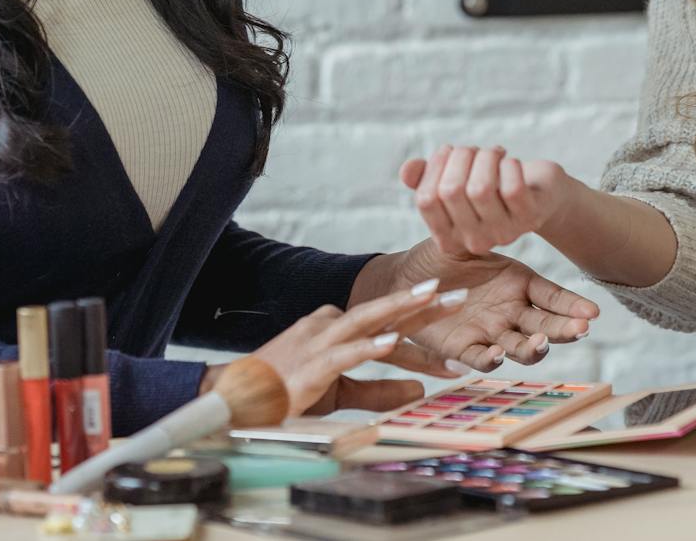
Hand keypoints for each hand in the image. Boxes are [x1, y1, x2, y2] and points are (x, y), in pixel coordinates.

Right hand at [201, 281, 451, 419]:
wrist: (236, 401)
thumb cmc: (286, 394)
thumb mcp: (341, 392)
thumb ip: (379, 391)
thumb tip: (420, 390)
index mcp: (336, 329)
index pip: (386, 321)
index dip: (422, 320)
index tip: (457, 317)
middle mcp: (329, 327)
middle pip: (383, 310)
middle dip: (422, 302)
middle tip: (460, 293)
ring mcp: (318, 342)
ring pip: (366, 319)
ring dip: (400, 308)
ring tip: (432, 298)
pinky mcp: (310, 365)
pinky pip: (344, 353)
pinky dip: (368, 346)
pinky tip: (392, 341)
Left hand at [381, 238, 599, 370]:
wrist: (405, 279)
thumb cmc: (441, 254)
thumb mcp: (468, 240)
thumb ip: (488, 236)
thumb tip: (506, 223)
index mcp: (518, 282)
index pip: (553, 297)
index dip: (572, 306)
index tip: (593, 313)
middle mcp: (511, 311)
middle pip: (546, 325)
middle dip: (564, 329)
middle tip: (580, 330)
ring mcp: (491, 331)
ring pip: (520, 346)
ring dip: (533, 348)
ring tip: (540, 343)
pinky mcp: (464, 348)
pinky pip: (482, 357)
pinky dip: (491, 358)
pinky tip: (498, 353)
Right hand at [401, 144, 578, 255]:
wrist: (539, 194)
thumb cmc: (492, 185)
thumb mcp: (455, 181)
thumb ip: (425, 178)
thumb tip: (407, 170)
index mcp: (448, 237)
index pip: (426, 200)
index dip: (435, 167)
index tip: (448, 151)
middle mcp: (473, 242)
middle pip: (451, 191)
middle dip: (461, 157)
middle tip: (475, 150)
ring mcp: (503, 233)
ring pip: (481, 188)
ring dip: (485, 157)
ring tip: (493, 153)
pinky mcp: (530, 218)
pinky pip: (512, 188)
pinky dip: (509, 165)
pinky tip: (510, 162)